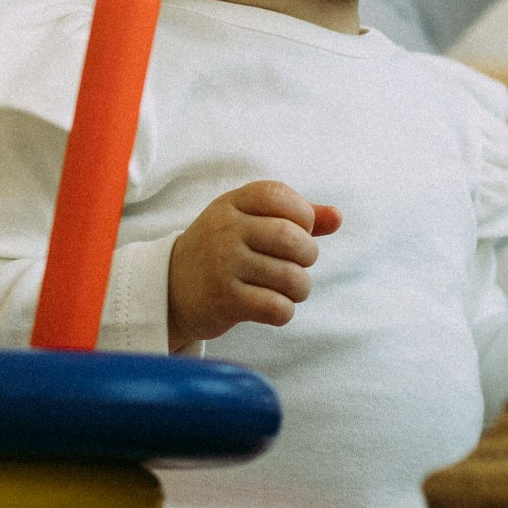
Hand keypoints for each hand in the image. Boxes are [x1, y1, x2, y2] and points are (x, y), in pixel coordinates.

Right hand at [167, 181, 342, 348]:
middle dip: (307, 256)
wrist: (170, 289)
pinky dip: (284, 311)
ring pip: (291, 277)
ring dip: (300, 288)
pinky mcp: (225, 300)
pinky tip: (272, 307)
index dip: (302, 215)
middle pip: (292, 238)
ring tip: (288, 289)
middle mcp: (225, 230)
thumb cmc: (221, 252)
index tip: (298, 230)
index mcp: (231, 204)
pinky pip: (277, 307)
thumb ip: (294, 217)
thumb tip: (337, 217)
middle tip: (298, 265)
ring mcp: (223, 265)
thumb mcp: (248, 223)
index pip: (280, 196)